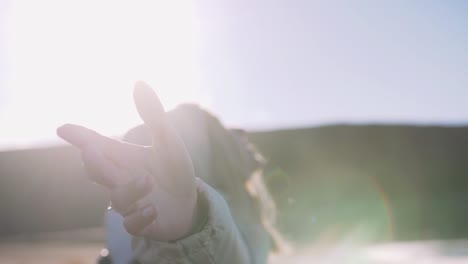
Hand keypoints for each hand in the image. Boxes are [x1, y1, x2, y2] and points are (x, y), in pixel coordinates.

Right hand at [57, 81, 197, 240]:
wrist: (189, 203)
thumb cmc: (174, 170)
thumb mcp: (168, 141)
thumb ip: (153, 115)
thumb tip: (139, 82)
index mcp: (123, 157)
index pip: (96, 145)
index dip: (79, 136)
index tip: (63, 128)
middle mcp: (121, 178)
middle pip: (98, 171)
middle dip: (94, 162)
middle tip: (92, 152)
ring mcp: (129, 202)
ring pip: (117, 199)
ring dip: (131, 189)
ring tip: (150, 181)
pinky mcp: (141, 223)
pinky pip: (131, 224)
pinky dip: (140, 218)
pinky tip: (153, 209)